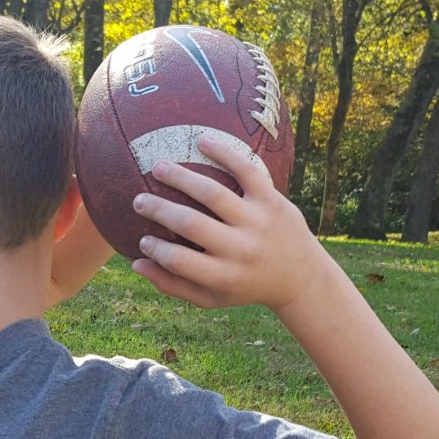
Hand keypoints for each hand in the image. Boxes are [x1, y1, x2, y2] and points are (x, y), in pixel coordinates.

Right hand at [130, 136, 318, 310]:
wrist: (301, 278)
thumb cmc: (246, 286)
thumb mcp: (212, 297)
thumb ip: (174, 285)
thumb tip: (136, 264)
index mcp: (223, 276)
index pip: (178, 260)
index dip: (155, 249)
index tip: (143, 238)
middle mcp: (240, 250)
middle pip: (190, 224)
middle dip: (158, 209)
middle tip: (139, 200)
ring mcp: (257, 223)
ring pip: (212, 194)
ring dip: (180, 177)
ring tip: (158, 167)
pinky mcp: (272, 201)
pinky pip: (247, 171)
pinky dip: (224, 153)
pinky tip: (201, 141)